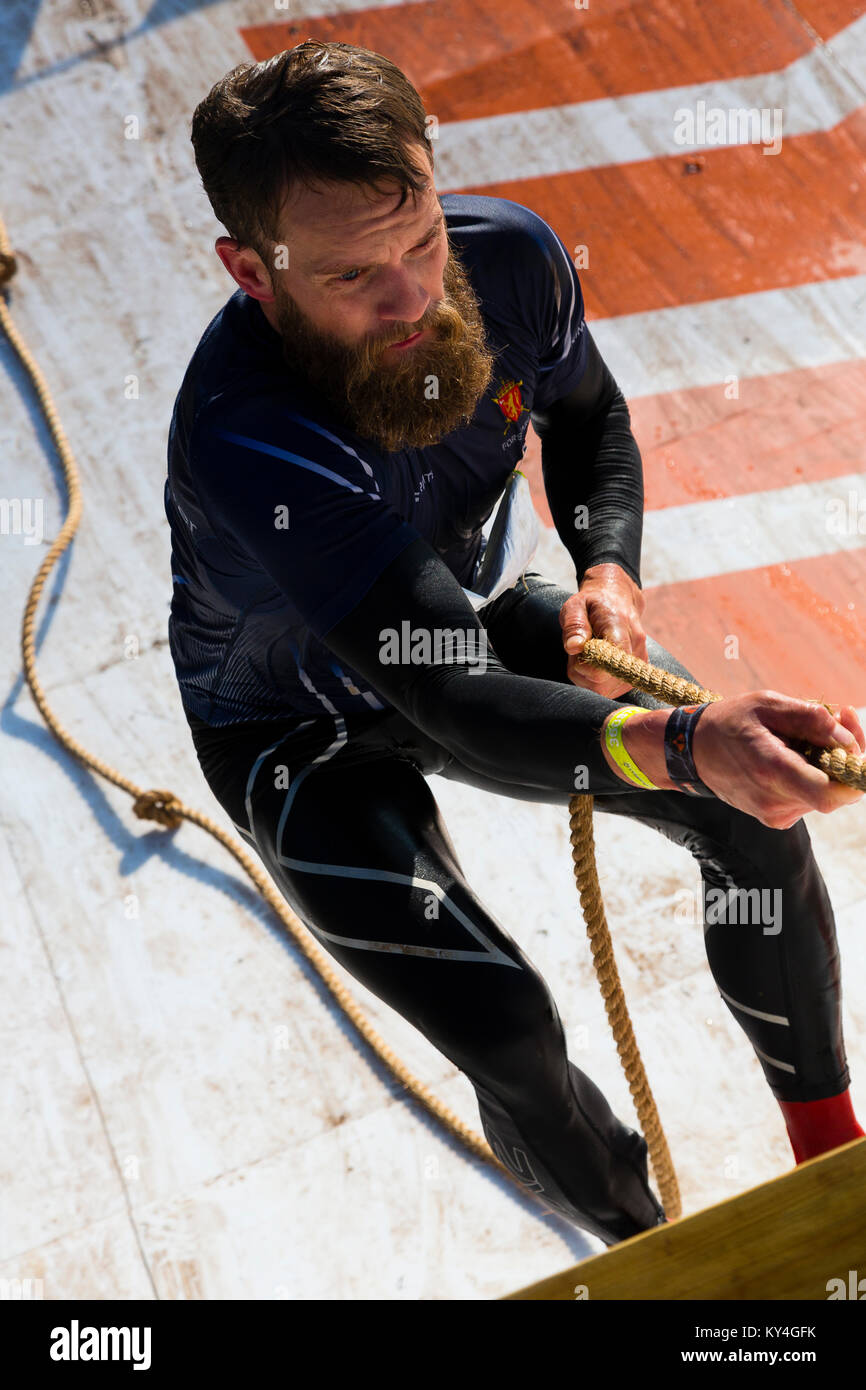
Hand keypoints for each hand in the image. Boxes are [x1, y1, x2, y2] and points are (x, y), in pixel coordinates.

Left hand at [559, 564, 648, 697]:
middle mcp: (635, 646)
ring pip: (606, 690)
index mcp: (620, 625)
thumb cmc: (592, 604)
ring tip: (585, 655)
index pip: (611, 659)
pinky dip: (595, 682)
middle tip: (577, 651)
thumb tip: (574, 647)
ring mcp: (639, 662)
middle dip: (582, 672)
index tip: (576, 651)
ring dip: (586, 678)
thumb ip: (574, 624)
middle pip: (604, 682)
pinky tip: (593, 664)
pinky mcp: (636, 673)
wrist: (617, 599)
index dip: (588, 665)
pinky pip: (610, 690)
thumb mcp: (576, 605)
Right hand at [690, 692, 864, 828]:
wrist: (692, 751)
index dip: (855, 775)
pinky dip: (814, 775)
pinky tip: (797, 752)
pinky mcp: (776, 817)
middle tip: (841, 717)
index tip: (855, 748)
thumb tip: (848, 742)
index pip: (831, 794)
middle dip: (845, 756)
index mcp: (771, 770)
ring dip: (829, 763)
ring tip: (808, 732)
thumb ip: (811, 719)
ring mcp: (775, 814)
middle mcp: (774, 801)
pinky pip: (811, 797)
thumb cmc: (730, 721)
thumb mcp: (767, 704)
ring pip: (826, 793)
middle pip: (836, 791)